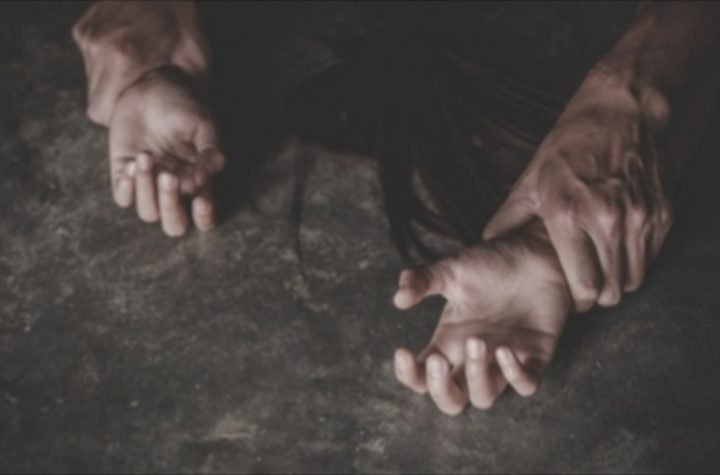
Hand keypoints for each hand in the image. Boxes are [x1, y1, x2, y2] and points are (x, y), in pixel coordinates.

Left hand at [108, 66, 224, 235]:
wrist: (149, 87)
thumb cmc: (182, 107)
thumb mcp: (203, 125)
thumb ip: (210, 151)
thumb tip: (206, 178)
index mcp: (199, 183)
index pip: (204, 217)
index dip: (203, 217)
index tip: (201, 200)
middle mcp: (174, 190)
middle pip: (174, 224)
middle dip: (170, 206)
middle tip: (168, 176)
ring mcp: (148, 185)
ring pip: (148, 212)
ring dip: (146, 189)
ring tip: (146, 157)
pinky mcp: (124, 174)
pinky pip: (123, 198)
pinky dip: (126, 188)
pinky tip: (132, 165)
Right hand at [392, 222, 570, 414]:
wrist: (535, 251)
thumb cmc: (491, 263)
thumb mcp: (452, 269)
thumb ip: (423, 280)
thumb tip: (398, 298)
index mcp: (449, 341)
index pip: (422, 376)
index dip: (409, 375)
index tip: (403, 351)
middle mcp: (473, 357)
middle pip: (451, 400)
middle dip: (441, 390)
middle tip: (438, 361)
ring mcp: (503, 360)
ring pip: (484, 397)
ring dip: (477, 378)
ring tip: (477, 341)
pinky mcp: (536, 356)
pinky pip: (527, 385)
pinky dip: (516, 376)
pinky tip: (506, 350)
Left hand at [483, 80, 673, 309]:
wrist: (622, 111)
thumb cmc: (570, 146)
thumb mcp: (531, 180)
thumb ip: (508, 218)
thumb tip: (486, 244)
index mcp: (568, 214)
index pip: (583, 287)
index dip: (577, 300)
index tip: (571, 295)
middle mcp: (607, 219)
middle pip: (611, 291)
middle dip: (597, 295)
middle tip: (587, 285)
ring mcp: (639, 216)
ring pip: (634, 279)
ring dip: (618, 281)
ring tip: (602, 267)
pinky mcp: (662, 212)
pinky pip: (651, 257)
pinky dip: (636, 260)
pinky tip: (620, 246)